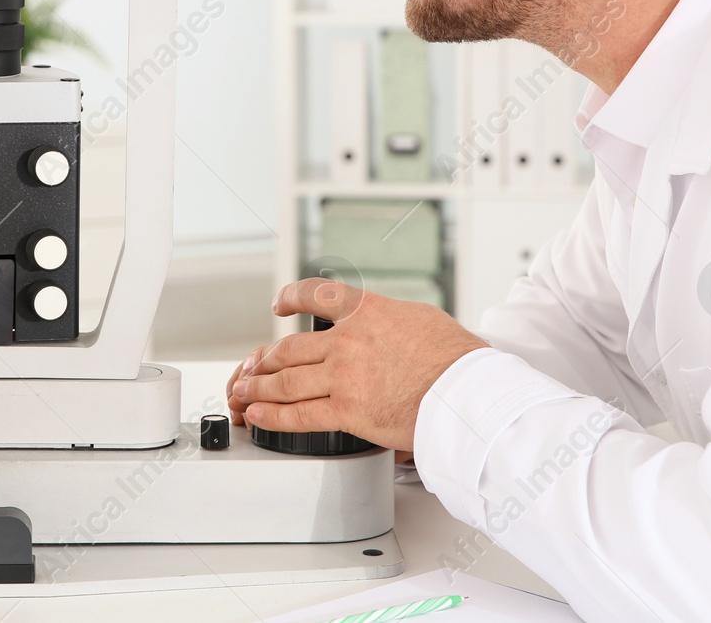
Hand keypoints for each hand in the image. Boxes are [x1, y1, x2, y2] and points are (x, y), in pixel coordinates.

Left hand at [226, 279, 490, 452]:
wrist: (467, 393)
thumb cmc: (458, 359)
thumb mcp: (420, 319)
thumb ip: (389, 321)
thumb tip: (383, 328)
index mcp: (366, 311)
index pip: (317, 295)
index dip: (291, 298)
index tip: (279, 305)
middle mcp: (347, 341)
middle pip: (291, 348)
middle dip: (265, 358)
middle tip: (250, 364)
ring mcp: (343, 376)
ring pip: (286, 380)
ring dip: (257, 386)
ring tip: (242, 390)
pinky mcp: (347, 412)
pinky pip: (299, 414)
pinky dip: (272, 415)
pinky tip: (257, 415)